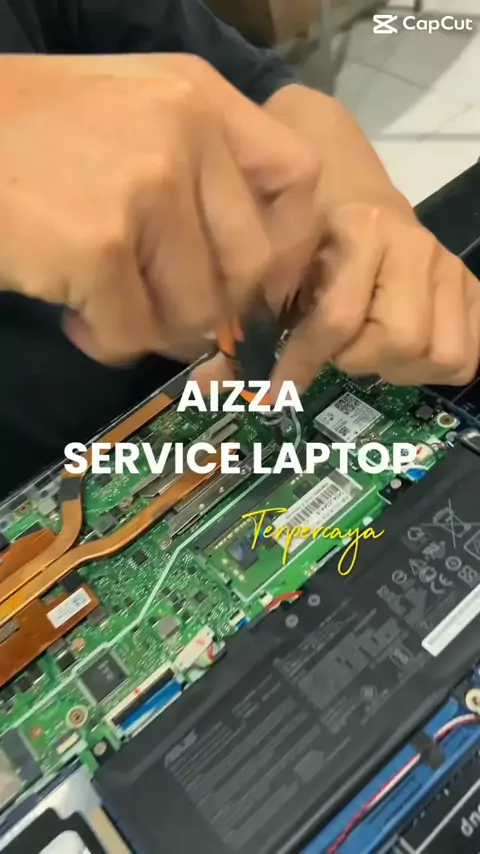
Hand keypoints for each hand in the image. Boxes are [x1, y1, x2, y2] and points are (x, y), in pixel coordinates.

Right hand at [0, 55, 318, 363]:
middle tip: (172, 315)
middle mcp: (186, 136)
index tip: (259, 284)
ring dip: (156, 332)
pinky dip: (108, 343)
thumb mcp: (133, 113)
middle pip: (253, 265)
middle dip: (216, 311)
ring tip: (110, 311)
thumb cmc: (34, 129)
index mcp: (200, 98)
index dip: (290, 246)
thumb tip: (248, 277)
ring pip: (198, 311)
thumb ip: (199, 171)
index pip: (297, 179)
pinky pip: (134, 334)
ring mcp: (146, 190)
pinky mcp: (100, 247)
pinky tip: (76, 317)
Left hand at [272, 199, 479, 391]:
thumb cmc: (308, 229)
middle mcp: (416, 246)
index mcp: (363, 230)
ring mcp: (450, 268)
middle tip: (339, 347)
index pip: (339, 319)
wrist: (350, 191)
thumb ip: (261, 320)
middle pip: (404, 341)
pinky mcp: (470, 287)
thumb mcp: (278, 265)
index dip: (304, 362)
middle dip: (360, 359)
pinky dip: (435, 366)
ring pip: (444, 355)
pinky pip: (471, 352)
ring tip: (371, 350)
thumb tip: (230, 384)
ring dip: (400, 368)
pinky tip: (403, 353)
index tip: (279, 390)